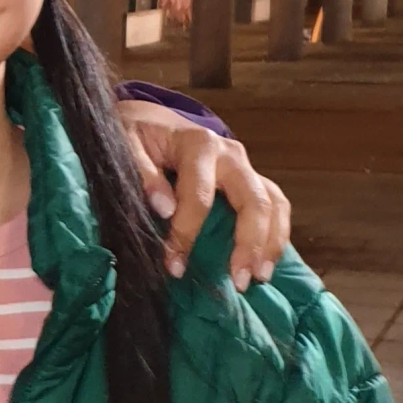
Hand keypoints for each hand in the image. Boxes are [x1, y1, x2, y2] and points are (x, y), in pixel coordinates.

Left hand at [114, 99, 291, 291]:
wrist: (150, 120)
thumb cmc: (136, 136)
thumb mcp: (126, 145)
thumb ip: (142, 173)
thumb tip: (164, 208)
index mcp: (198, 144)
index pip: (199, 195)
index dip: (187, 233)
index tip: (175, 266)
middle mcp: (229, 154)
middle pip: (253, 200)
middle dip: (249, 243)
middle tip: (239, 282)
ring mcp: (244, 167)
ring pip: (274, 202)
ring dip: (271, 242)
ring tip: (260, 277)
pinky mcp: (249, 179)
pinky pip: (275, 205)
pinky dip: (276, 234)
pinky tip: (265, 262)